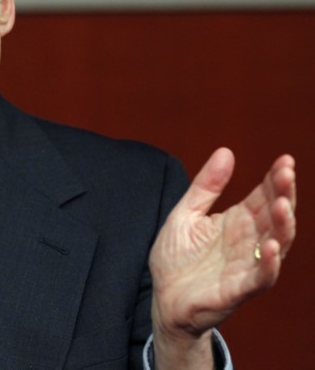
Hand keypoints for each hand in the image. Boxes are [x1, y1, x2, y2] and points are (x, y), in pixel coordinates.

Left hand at [149, 148, 295, 364]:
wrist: (163, 297)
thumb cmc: (177, 257)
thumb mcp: (186, 213)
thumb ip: (206, 186)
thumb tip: (226, 151)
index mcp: (238, 221)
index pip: (263, 196)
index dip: (275, 179)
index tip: (284, 160)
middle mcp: (248, 241)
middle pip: (274, 216)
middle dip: (283, 195)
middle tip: (286, 173)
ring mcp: (247, 265)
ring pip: (276, 244)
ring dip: (282, 226)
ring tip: (282, 205)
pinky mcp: (238, 289)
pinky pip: (260, 277)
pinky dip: (268, 264)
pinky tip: (271, 247)